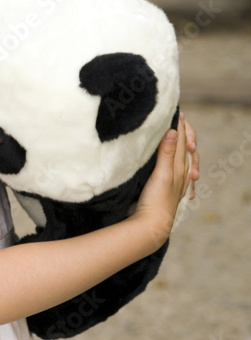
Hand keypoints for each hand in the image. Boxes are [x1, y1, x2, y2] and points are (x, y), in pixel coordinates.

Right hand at [133, 112, 196, 246]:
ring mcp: (176, 183)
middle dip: (184, 135)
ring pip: (183, 161)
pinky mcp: (169, 191)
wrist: (153, 226)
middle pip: (185, 149)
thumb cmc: (157, 201)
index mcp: (179, 167)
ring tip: (183, 141)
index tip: (177, 112)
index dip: (180, 126)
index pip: (181, 141)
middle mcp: (181, 174)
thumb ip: (166, 153)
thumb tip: (173, 131)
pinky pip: (178, 174)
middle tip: (180, 121)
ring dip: (182, 149)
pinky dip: (180, 165)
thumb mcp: (161, 174)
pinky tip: (179, 169)